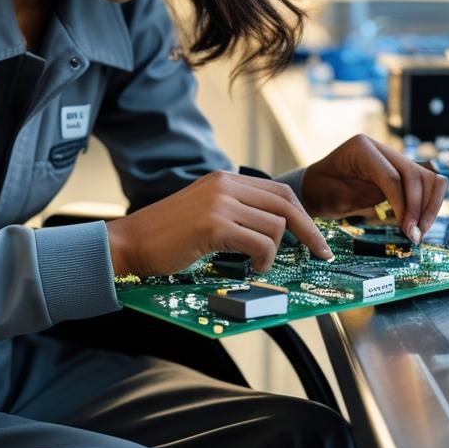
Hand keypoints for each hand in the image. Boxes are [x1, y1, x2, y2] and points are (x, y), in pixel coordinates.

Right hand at [105, 171, 333, 276]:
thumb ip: (236, 211)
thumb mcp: (205, 211)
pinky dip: (263, 259)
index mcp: (225, 179)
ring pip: (275, 226)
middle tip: (319, 253)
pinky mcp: (214, 225)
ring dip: (275, 251)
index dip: (304, 215)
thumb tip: (275, 229)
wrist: (129, 242)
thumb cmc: (166, 236)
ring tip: (260, 265)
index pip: (280, 191)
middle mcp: (225, 185)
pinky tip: (252, 267)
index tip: (316, 237)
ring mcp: (220, 203)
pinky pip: (259, 242)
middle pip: (287, 204)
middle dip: (309, 231)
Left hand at [299, 134, 446, 244]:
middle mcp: (381, 149)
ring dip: (430, 208)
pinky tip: (419, 227)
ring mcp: (393, 160)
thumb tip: (390, 214)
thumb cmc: (318, 192)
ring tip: (419, 233)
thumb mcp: (332, 197)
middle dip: (420, 208)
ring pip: (429, 179)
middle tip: (415, 235)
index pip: (393, 176)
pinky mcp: (401, 174)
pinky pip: (425, 187)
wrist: (315, 188)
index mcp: (362, 148)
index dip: (403, 204)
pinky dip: (428, 207)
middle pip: (417, 175)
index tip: (407, 230)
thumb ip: (358, 199)